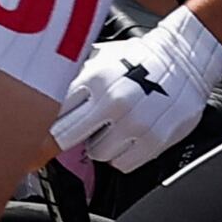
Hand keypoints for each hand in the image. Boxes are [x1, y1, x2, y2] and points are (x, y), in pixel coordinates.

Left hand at [46, 1, 221, 174]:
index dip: (43, 120)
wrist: (184, 58)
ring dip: (99, 144)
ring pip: (97, 154)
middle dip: (66, 136)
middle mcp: (113, 101)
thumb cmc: (139, 58)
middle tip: (75, 130)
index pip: (53, 109)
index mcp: (95, 77)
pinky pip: (123, 164)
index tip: (37, 127)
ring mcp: (135, 123)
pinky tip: (128, 136)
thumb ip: (73, 78)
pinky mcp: (155, 140)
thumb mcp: (100, 57)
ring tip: (111, 127)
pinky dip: (122, 155)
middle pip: (67, 137)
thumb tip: (41, 95)